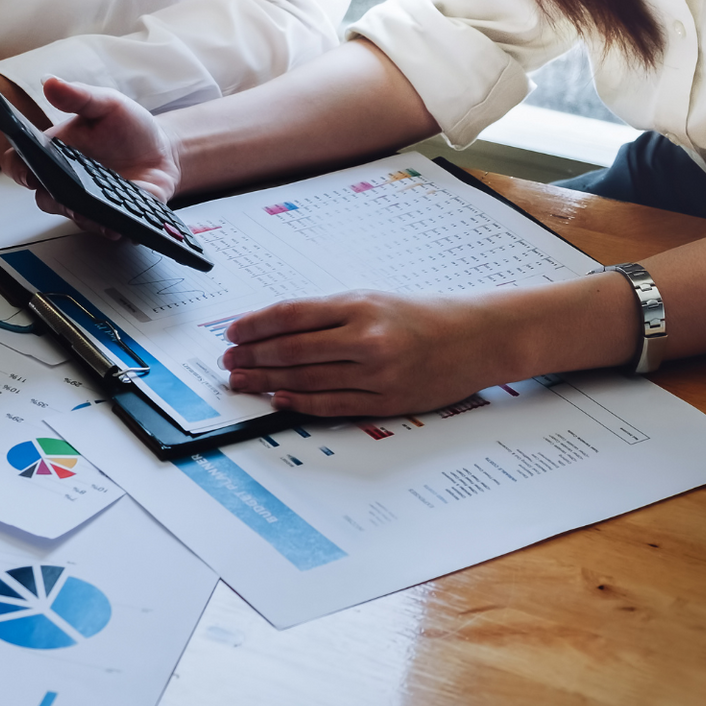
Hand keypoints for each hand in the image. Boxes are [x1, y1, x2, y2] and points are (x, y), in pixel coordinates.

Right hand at [1, 76, 181, 236]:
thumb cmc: (127, 127)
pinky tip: (119, 223)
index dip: (18, 170)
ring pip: (74, 217)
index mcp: (55, 154)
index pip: (20, 165)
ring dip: (83, 216)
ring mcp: (87, 204)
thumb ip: (78, 96)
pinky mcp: (113, 218)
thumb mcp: (105, 104)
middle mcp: (65, 183)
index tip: (27, 170)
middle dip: (53, 197)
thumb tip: (50, 82)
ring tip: (96, 210)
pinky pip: (105, 228)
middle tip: (64, 192)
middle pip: (45, 198)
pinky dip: (111, 227)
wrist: (163, 150)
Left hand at [221, 291, 517, 417]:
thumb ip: (326, 314)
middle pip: (292, 350)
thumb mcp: (372, 299)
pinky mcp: (388, 400)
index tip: (232, 333)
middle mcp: (366, 338)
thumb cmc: (420, 317)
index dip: (254, 326)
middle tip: (228, 362)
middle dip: (252, 357)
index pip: (290, 315)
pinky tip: (279, 399)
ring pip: (307, 379)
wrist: (477, 338)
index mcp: (359, 306)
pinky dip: (301, 403)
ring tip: (242, 381)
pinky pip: (333, 405)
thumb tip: (272, 328)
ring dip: (267, 381)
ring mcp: (377, 372)